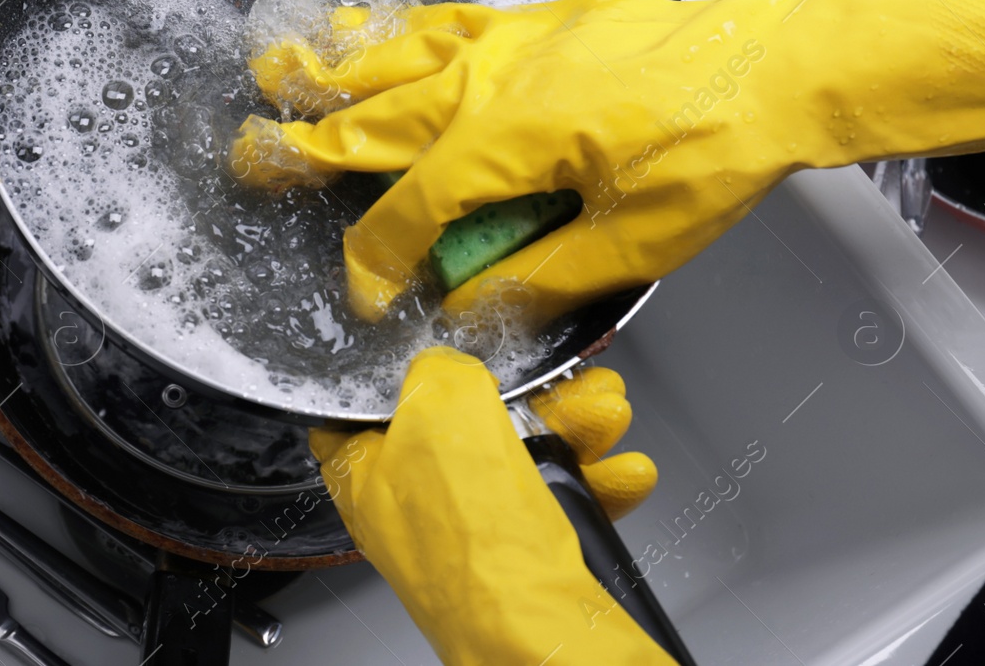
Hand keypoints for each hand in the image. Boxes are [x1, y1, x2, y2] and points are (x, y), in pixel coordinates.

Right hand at [232, 0, 984, 319]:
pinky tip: (372, 31)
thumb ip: (542, 275)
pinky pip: (443, 20)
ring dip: (332, 68)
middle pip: (374, 118)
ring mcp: (509, 41)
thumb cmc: (715, 149)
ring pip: (396, 56)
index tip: (365, 293)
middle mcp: (491, 80)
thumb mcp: (635, 240)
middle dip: (305, 144)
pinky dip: (396, 28)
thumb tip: (471, 307)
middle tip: (248, 155)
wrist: (773, 66)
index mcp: (508, 138)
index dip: (376, 257)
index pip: (409, 207)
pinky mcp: (533, 21)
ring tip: (276, 68)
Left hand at [310, 348, 670, 665]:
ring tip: (605, 410)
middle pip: (462, 423)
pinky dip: (594, 477)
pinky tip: (623, 468)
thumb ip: (439, 371)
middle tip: (560, 375)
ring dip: (572, 426)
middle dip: (523, 392)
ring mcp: (468, 534)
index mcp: (365, 472)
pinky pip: (558, 501)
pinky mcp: (521, 561)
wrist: (538, 635)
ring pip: (522, 456)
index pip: (361, 408)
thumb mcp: (442, 407)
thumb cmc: (474, 539)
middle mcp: (412, 506)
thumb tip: (448, 365)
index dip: (400, 372)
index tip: (440, 349)